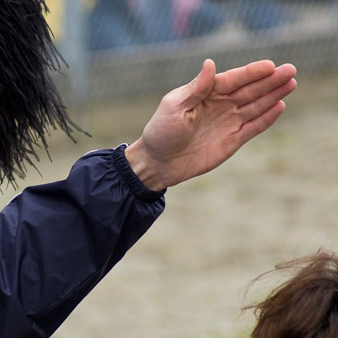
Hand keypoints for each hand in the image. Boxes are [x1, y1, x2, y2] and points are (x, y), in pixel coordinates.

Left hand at [125, 59, 296, 189]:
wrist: (158, 163)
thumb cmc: (161, 132)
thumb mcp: (174, 107)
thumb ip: (196, 88)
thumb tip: (210, 64)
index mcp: (205, 93)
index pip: (233, 79)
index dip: (251, 72)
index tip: (269, 66)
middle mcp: (220, 105)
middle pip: (250, 90)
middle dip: (270, 80)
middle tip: (290, 70)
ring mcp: (227, 122)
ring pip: (255, 106)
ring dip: (273, 95)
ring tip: (291, 84)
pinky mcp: (232, 141)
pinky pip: (253, 127)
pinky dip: (266, 118)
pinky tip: (280, 106)